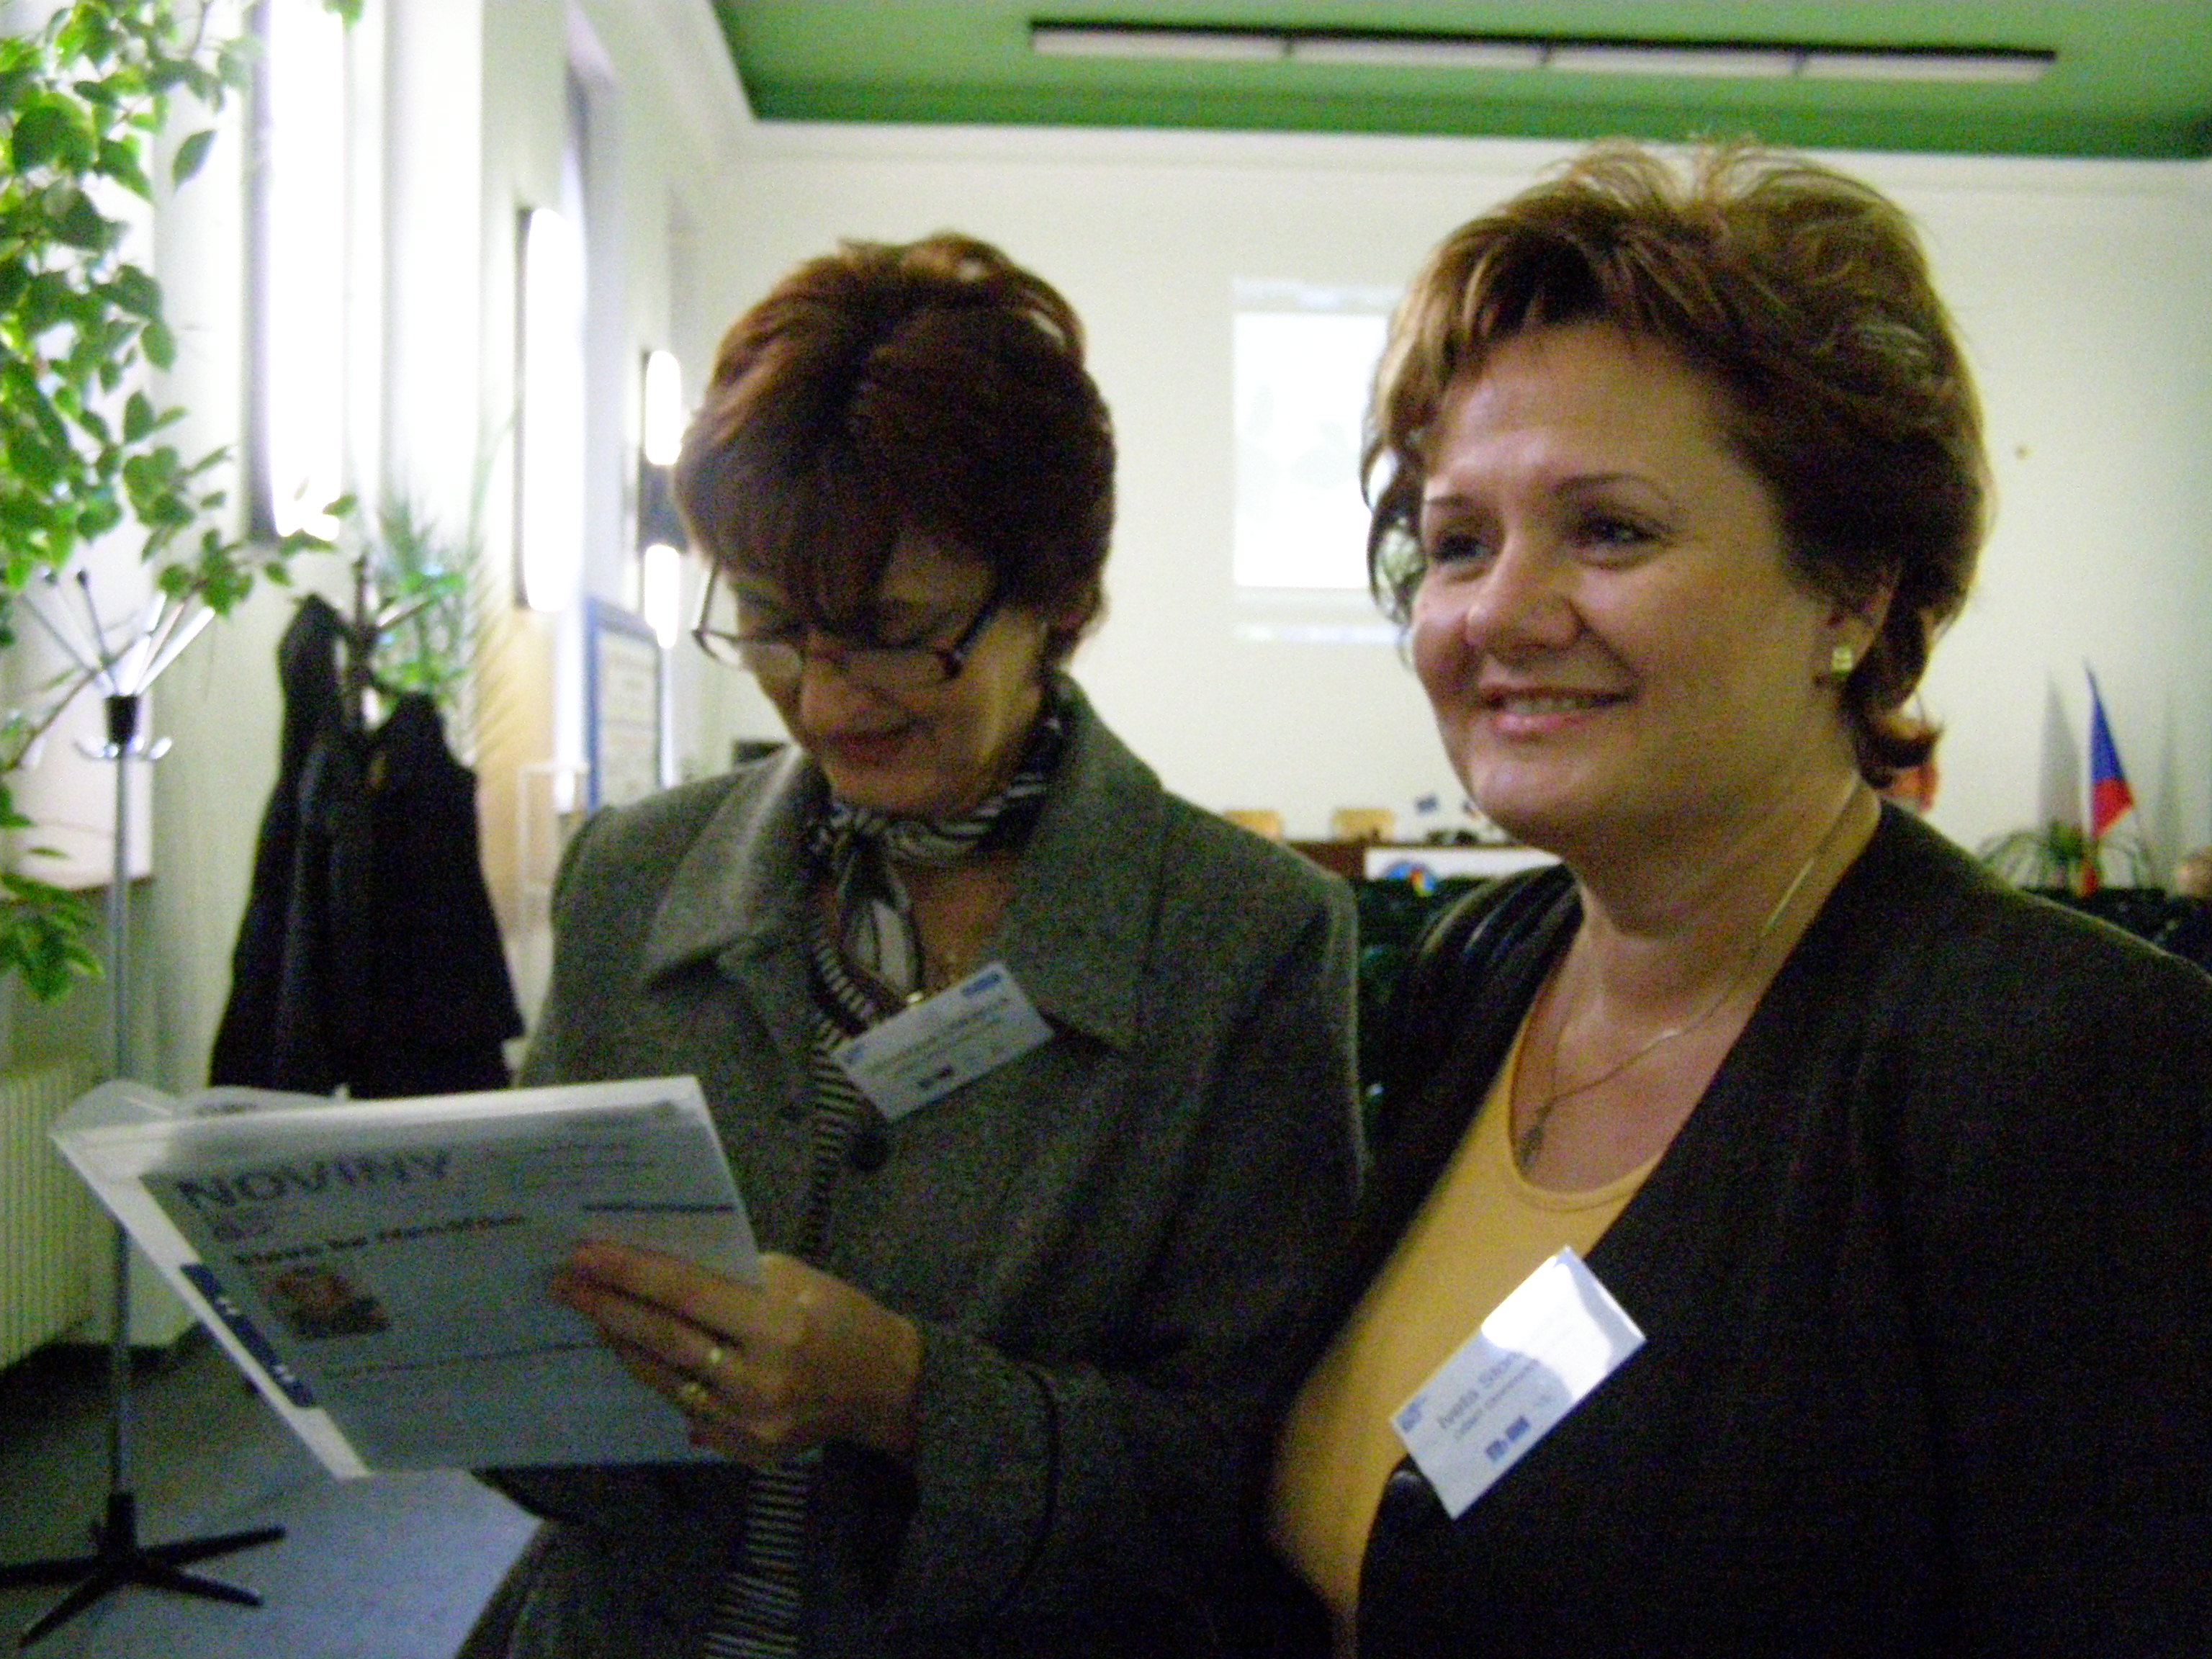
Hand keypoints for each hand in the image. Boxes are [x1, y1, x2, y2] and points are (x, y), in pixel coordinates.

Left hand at [551, 1243, 921, 1466]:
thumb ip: (736, 1278)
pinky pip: (685, 1408)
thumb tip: (665, 1275)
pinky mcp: (743, 1449)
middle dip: (608, 1307)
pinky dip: (658, 1378)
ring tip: (593, 1313)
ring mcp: (747, 1422)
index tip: (585, 1253)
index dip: (631, 1272)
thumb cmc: (844, 1317)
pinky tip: (636, 1354)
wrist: (887, 1387)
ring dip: (623, 1343)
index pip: (686, 1293)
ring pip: (665, 1378)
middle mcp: (757, 1379)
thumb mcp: (799, 1278)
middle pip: (664, 1338)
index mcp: (778, 1326)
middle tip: (564, 1283)